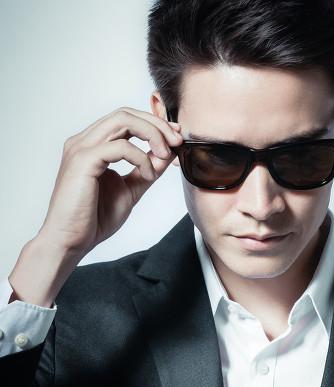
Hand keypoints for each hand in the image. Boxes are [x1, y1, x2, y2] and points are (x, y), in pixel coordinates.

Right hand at [38, 106, 182, 254]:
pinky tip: (148, 175)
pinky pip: (120, 146)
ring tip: (165, 154)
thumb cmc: (95, 218)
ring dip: (152, 134)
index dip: (154, 123)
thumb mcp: (132, 188)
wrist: (72, 241)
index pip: (126, 119)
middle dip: (157, 124)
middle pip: (126, 113)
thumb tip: (168, 153)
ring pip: (123, 120)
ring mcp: (81, 148)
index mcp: (93, 145)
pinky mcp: (82, 161)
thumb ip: (148, 169)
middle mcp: (84, 141)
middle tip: (177, 140)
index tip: (176, 136)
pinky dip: (141, 158)